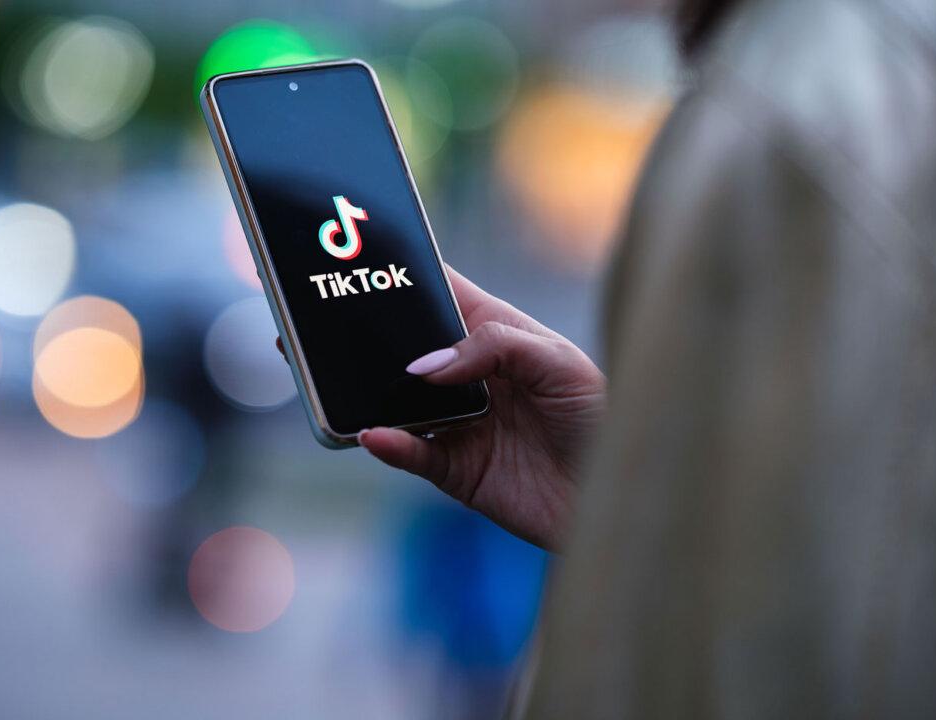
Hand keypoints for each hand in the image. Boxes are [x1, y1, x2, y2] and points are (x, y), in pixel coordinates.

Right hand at [278, 267, 605, 549]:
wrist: (622, 497)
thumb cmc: (604, 416)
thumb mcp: (560, 363)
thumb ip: (493, 349)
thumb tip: (422, 367)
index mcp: (497, 336)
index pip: (442, 296)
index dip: (405, 277)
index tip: (360, 259)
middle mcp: (471, 376)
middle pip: (405, 350)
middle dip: (362, 337)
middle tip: (313, 321)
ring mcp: (460, 423)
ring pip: (397, 402)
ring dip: (360, 391)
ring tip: (322, 377)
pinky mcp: (457, 470)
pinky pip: (411, 455)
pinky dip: (388, 445)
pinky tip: (372, 434)